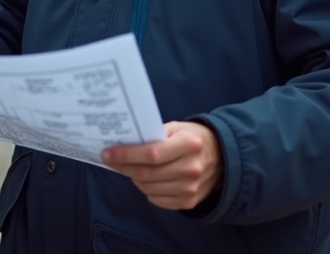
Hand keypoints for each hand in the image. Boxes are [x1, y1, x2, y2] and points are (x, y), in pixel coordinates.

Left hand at [101, 121, 222, 210]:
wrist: (222, 159)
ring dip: (133, 178)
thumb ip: (154, 135)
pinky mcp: (189, 201)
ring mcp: (190, 188)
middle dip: (123, 167)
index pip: (151, 154)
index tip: (108, 153)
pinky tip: (146, 180)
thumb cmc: (192, 139)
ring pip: (149, 188)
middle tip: (110, 161)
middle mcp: (191, 168)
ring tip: (128, 169)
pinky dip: (146, 190)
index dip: (126, 155)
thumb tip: (124, 143)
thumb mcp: (177, 128)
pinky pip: (157, 200)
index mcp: (188, 145)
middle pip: (147, 173)